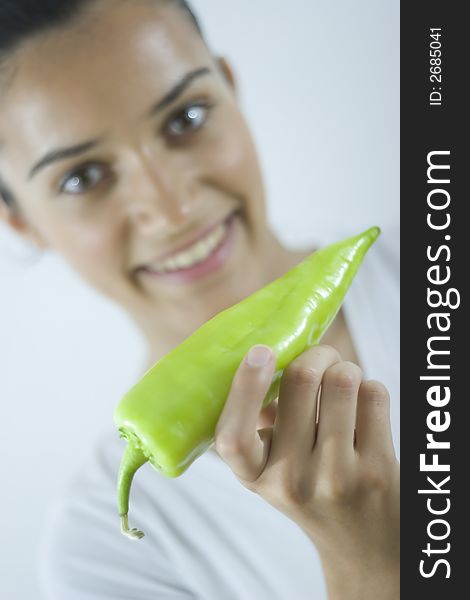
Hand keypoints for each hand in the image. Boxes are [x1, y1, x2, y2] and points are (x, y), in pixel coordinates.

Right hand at [215, 344, 399, 599]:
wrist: (363, 546)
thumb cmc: (312, 491)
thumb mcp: (273, 470)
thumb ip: (264, 424)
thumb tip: (266, 362)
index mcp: (255, 477)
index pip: (233, 437)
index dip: (245, 388)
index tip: (260, 351)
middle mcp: (291, 481)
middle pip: (301, 380)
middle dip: (317, 354)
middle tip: (322, 357)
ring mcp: (336, 476)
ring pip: (342, 380)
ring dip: (346, 368)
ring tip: (345, 382)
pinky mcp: (377, 470)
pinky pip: (373, 395)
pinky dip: (369, 388)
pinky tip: (364, 407)